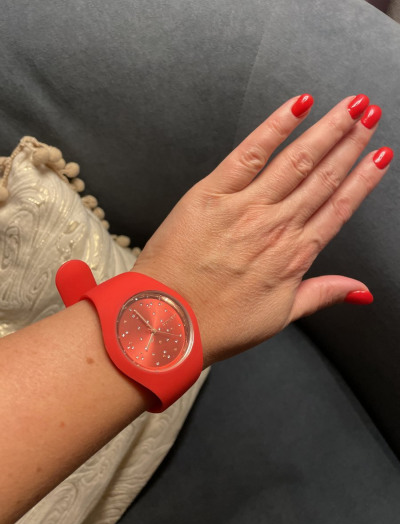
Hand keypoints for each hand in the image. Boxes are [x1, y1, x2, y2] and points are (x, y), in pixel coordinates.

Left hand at [132, 94, 391, 368]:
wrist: (166, 321)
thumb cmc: (216, 323)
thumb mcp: (279, 316)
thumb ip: (322, 294)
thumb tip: (361, 292)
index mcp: (293, 256)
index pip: (339, 208)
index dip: (363, 179)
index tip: (380, 155)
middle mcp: (276, 227)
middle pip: (323, 177)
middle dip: (351, 142)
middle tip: (369, 114)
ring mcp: (245, 208)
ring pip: (296, 161)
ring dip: (327, 130)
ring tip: (349, 106)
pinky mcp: (212, 194)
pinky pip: (250, 153)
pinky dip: (276, 127)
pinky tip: (297, 106)